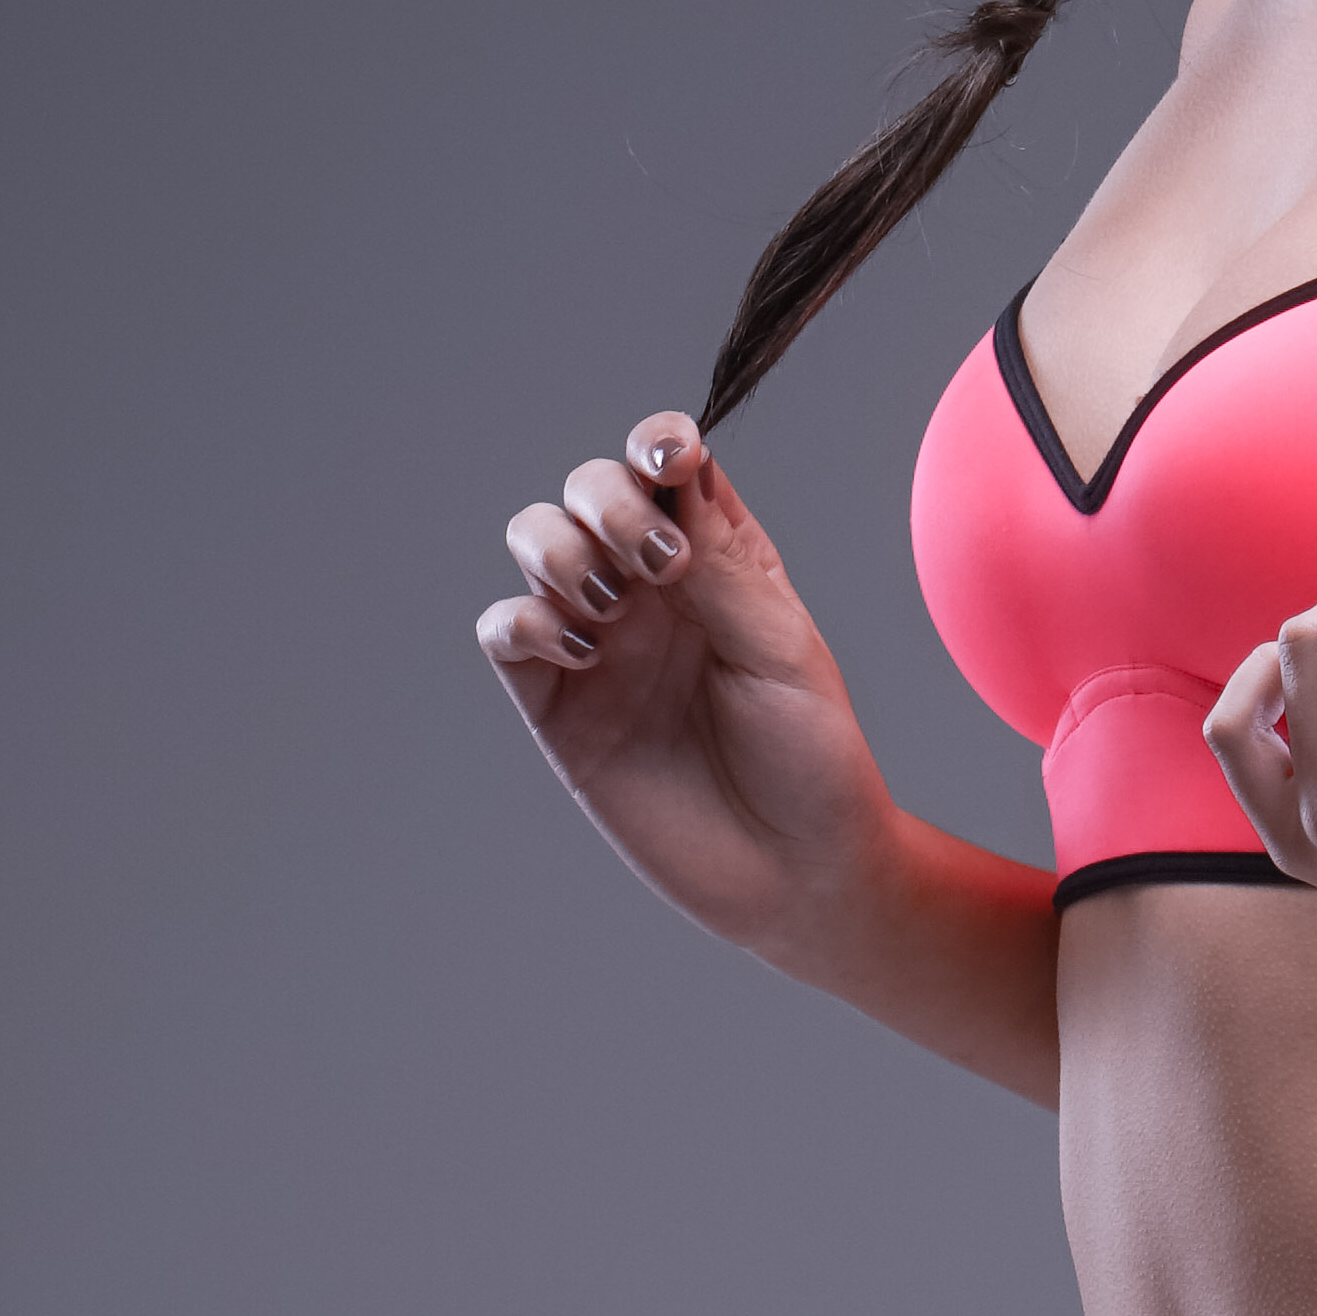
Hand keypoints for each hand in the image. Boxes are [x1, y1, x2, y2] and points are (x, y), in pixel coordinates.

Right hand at [481, 418, 901, 966]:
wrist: (794, 872)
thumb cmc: (811, 759)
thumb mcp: (782, 647)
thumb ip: (719, 561)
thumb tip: (673, 474)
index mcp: (717, 557)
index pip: (668, 465)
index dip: (657, 443)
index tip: (668, 461)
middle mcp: (650, 587)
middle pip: (589, 487)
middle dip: (607, 499)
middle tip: (660, 566)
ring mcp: (599, 641)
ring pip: (535, 539)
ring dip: (561, 550)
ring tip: (615, 608)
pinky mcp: (556, 703)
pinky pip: (505, 630)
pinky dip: (526, 621)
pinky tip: (583, 654)